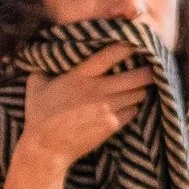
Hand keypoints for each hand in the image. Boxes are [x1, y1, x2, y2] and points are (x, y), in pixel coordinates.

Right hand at [16, 46, 151, 172]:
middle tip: (152, 67)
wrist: (46, 148)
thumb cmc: (39, 115)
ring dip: (142, 89)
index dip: (126, 47)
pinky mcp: (112, 125)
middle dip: (148, 71)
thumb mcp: (36, 86)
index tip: (135, 41)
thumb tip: (41, 54)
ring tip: (142, 85)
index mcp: (80, 76)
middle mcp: (98, 90)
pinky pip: (133, 111)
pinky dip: (134, 107)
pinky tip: (130, 104)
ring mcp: (107, 108)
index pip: (109, 55)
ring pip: (138, 94)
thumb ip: (43, 68)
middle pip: (136, 77)